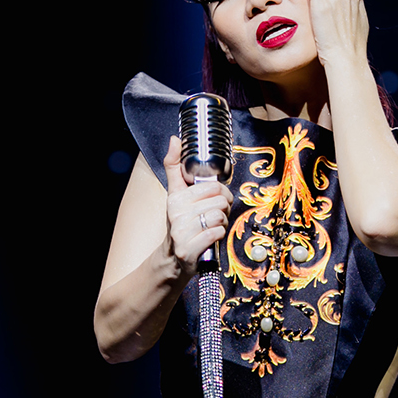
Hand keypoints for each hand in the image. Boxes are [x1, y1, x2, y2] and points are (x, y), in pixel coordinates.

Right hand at [163, 135, 233, 275]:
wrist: (174, 257)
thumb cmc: (181, 222)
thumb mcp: (176, 194)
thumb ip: (174, 166)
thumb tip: (175, 139)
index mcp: (176, 197)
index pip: (213, 186)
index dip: (222, 193)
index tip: (217, 199)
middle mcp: (176, 214)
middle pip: (220, 201)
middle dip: (224, 209)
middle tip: (215, 215)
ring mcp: (181, 232)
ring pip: (219, 216)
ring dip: (222, 223)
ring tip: (212, 226)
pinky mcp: (188, 249)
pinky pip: (216, 233)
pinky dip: (219, 234)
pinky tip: (211, 237)